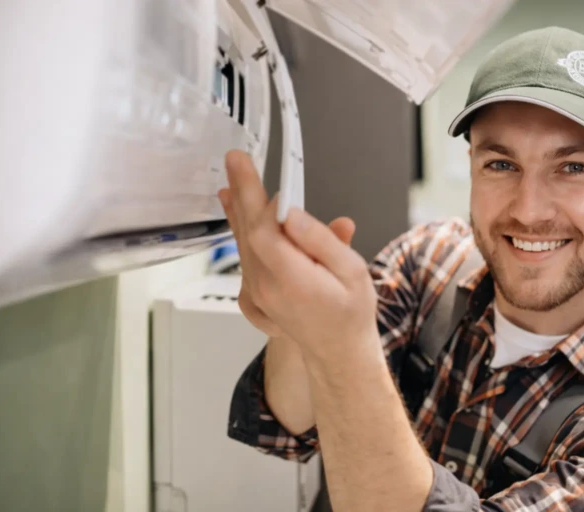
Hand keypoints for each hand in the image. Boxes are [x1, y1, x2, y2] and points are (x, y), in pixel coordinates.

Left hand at [218, 150, 379, 363]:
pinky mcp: (255, 293)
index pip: (265, 232)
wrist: (338, 351)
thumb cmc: (351, 312)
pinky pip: (245, 257)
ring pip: (243, 243)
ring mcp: (257, 292)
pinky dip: (242, 233)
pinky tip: (240, 218)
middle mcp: (267, 286)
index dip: (263, 202)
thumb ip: (322, 241)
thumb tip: (293, 214)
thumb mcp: (352, 272)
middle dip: (243, 192)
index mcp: (292, 280)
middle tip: (235, 159)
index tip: (265, 176)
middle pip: (248, 232)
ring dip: (238, 210)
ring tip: (231, 181)